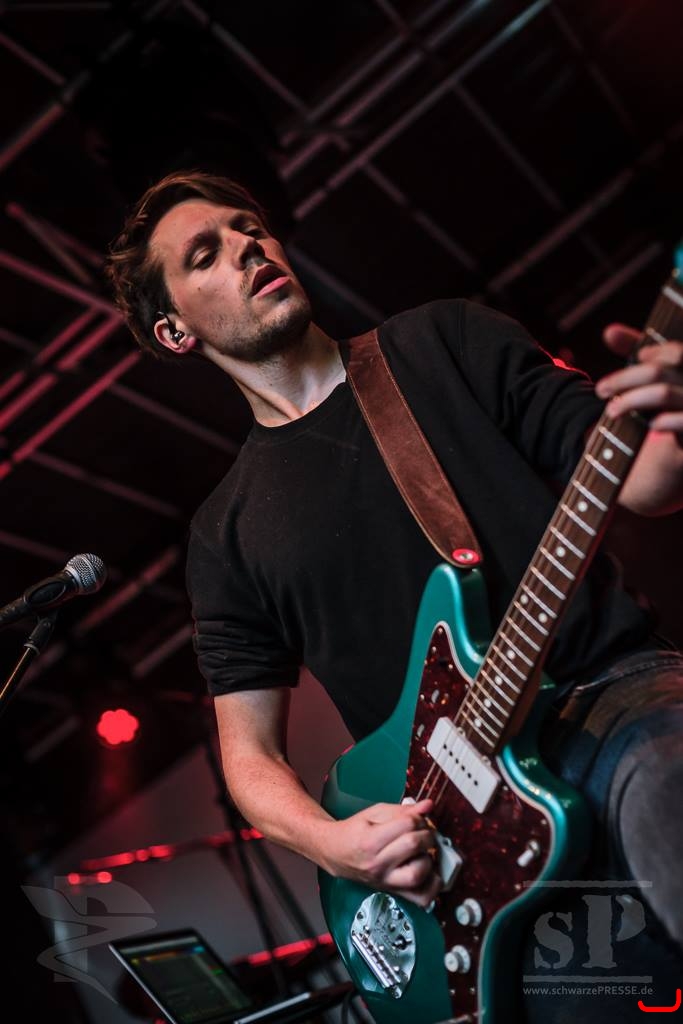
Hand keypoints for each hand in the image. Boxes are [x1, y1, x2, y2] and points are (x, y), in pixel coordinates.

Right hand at [318, 798, 441, 907]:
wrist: (336, 854)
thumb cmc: (354, 832)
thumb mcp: (374, 813)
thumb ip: (402, 810)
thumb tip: (428, 806)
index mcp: (370, 841)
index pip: (406, 825)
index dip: (417, 817)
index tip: (416, 818)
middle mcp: (378, 864)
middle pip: (414, 846)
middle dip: (426, 834)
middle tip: (423, 833)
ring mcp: (386, 881)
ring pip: (418, 874)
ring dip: (429, 859)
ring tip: (423, 852)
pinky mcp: (393, 892)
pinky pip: (421, 898)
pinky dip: (433, 887)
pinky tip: (430, 872)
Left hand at [597, 324, 682, 435]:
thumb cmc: (670, 397)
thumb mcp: (655, 369)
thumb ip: (635, 349)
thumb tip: (609, 332)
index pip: (675, 352)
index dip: (655, 353)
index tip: (638, 357)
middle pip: (657, 372)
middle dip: (624, 379)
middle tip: (601, 389)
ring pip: (662, 393)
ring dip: (631, 400)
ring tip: (612, 410)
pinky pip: (682, 421)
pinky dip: (663, 421)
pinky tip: (651, 425)